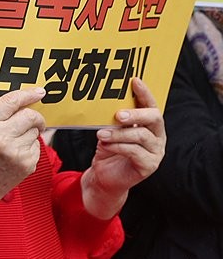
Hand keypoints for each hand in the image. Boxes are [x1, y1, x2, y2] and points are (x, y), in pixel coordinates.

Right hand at [0, 87, 46, 204]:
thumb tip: (24, 105)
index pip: (11, 102)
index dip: (27, 94)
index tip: (38, 92)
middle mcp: (2, 138)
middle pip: (30, 116)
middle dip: (35, 116)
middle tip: (33, 120)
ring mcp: (16, 152)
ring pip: (35, 132)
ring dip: (30, 133)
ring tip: (15, 143)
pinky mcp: (27, 163)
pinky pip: (37, 147)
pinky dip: (30, 147)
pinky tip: (16, 154)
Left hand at [81, 77, 165, 219]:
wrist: (104, 177)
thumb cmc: (108, 149)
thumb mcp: (109, 129)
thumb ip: (112, 118)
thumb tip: (102, 102)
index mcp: (149, 124)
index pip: (151, 104)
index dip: (145, 93)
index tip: (134, 80)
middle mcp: (157, 136)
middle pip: (154, 118)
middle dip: (136, 114)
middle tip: (118, 114)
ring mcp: (156, 151)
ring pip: (140, 136)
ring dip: (119, 133)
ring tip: (101, 134)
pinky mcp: (149, 165)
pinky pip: (135, 152)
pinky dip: (118, 146)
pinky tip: (105, 145)